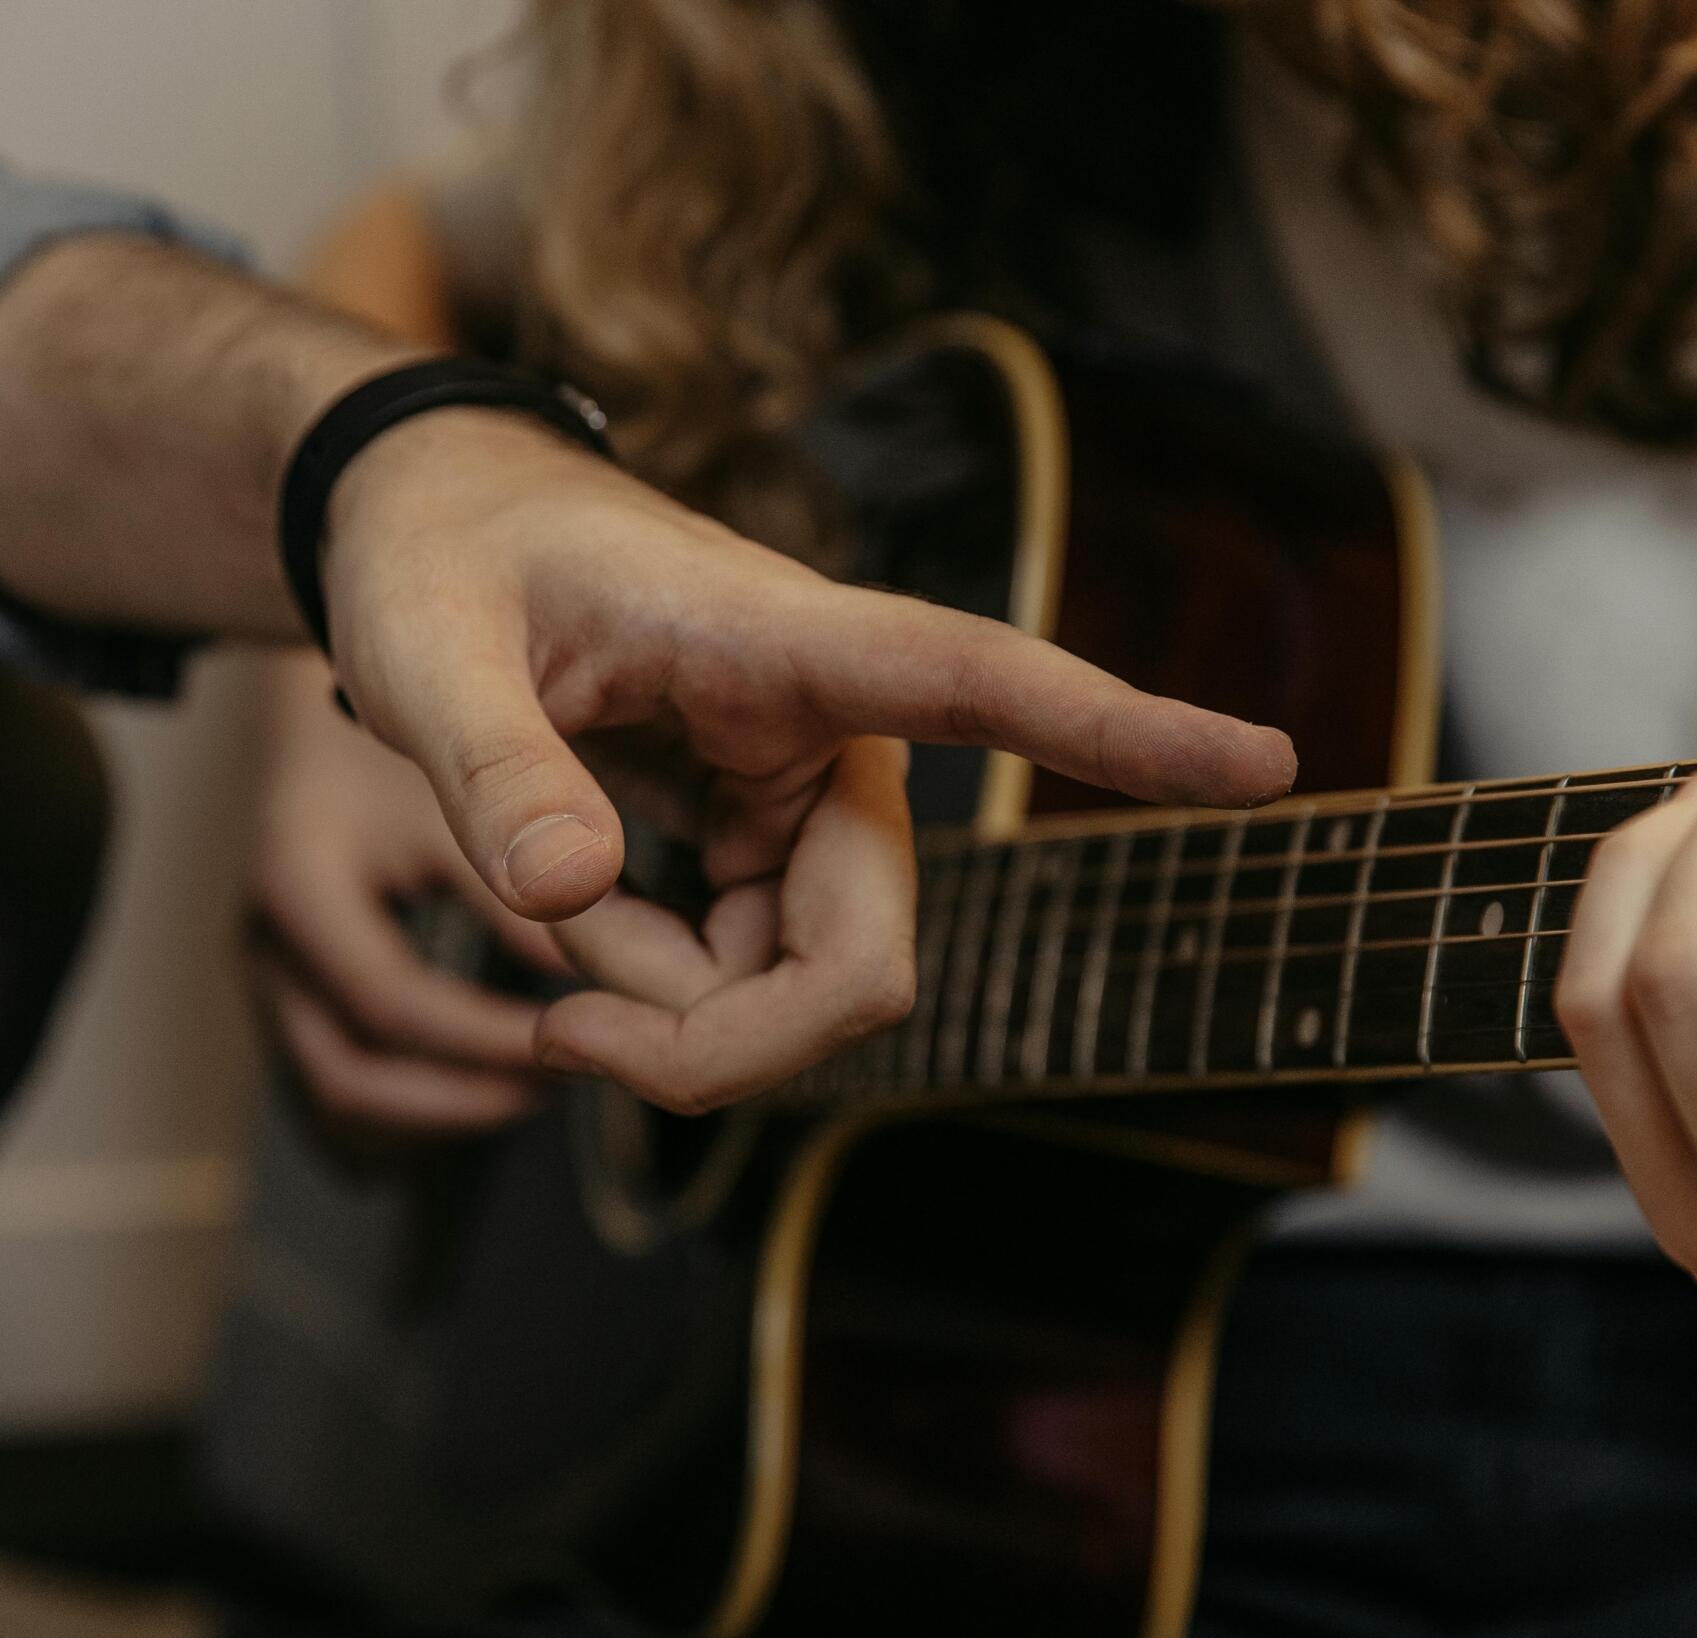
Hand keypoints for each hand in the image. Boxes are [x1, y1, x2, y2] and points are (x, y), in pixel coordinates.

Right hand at [251, 651, 571, 1157]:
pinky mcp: (296, 953)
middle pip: (343, 1074)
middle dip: (459, 1099)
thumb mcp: (473, 749)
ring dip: (438, 1103)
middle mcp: (264, 925)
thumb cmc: (426, 662)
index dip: (489, 1035)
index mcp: (298, 874)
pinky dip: (416, 1081)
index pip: (388, 1000)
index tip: (576, 1036)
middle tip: (562, 1084)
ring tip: (537, 1086)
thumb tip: (600, 959)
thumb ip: (518, 848)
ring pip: (336, 1081)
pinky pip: (342, 1054)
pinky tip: (496, 1070)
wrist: (369, 608)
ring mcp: (271, 947)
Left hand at [318, 408, 1295, 1112]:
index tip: (1271, 763)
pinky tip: (582, 933)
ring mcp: (809, 802)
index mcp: (789, 642)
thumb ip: (491, 768)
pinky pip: (758, 981)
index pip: (987, 682)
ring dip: (672, 1013)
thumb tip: (563, 896)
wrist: (433, 535)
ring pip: (815, 989)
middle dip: (723, 1043)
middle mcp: (834, 732)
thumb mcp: (425, 649)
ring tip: (542, 920)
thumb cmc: (439, 557)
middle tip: (554, 1036)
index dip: (1128, 733)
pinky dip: (662, 997)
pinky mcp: (774, 846)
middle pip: (865, 956)